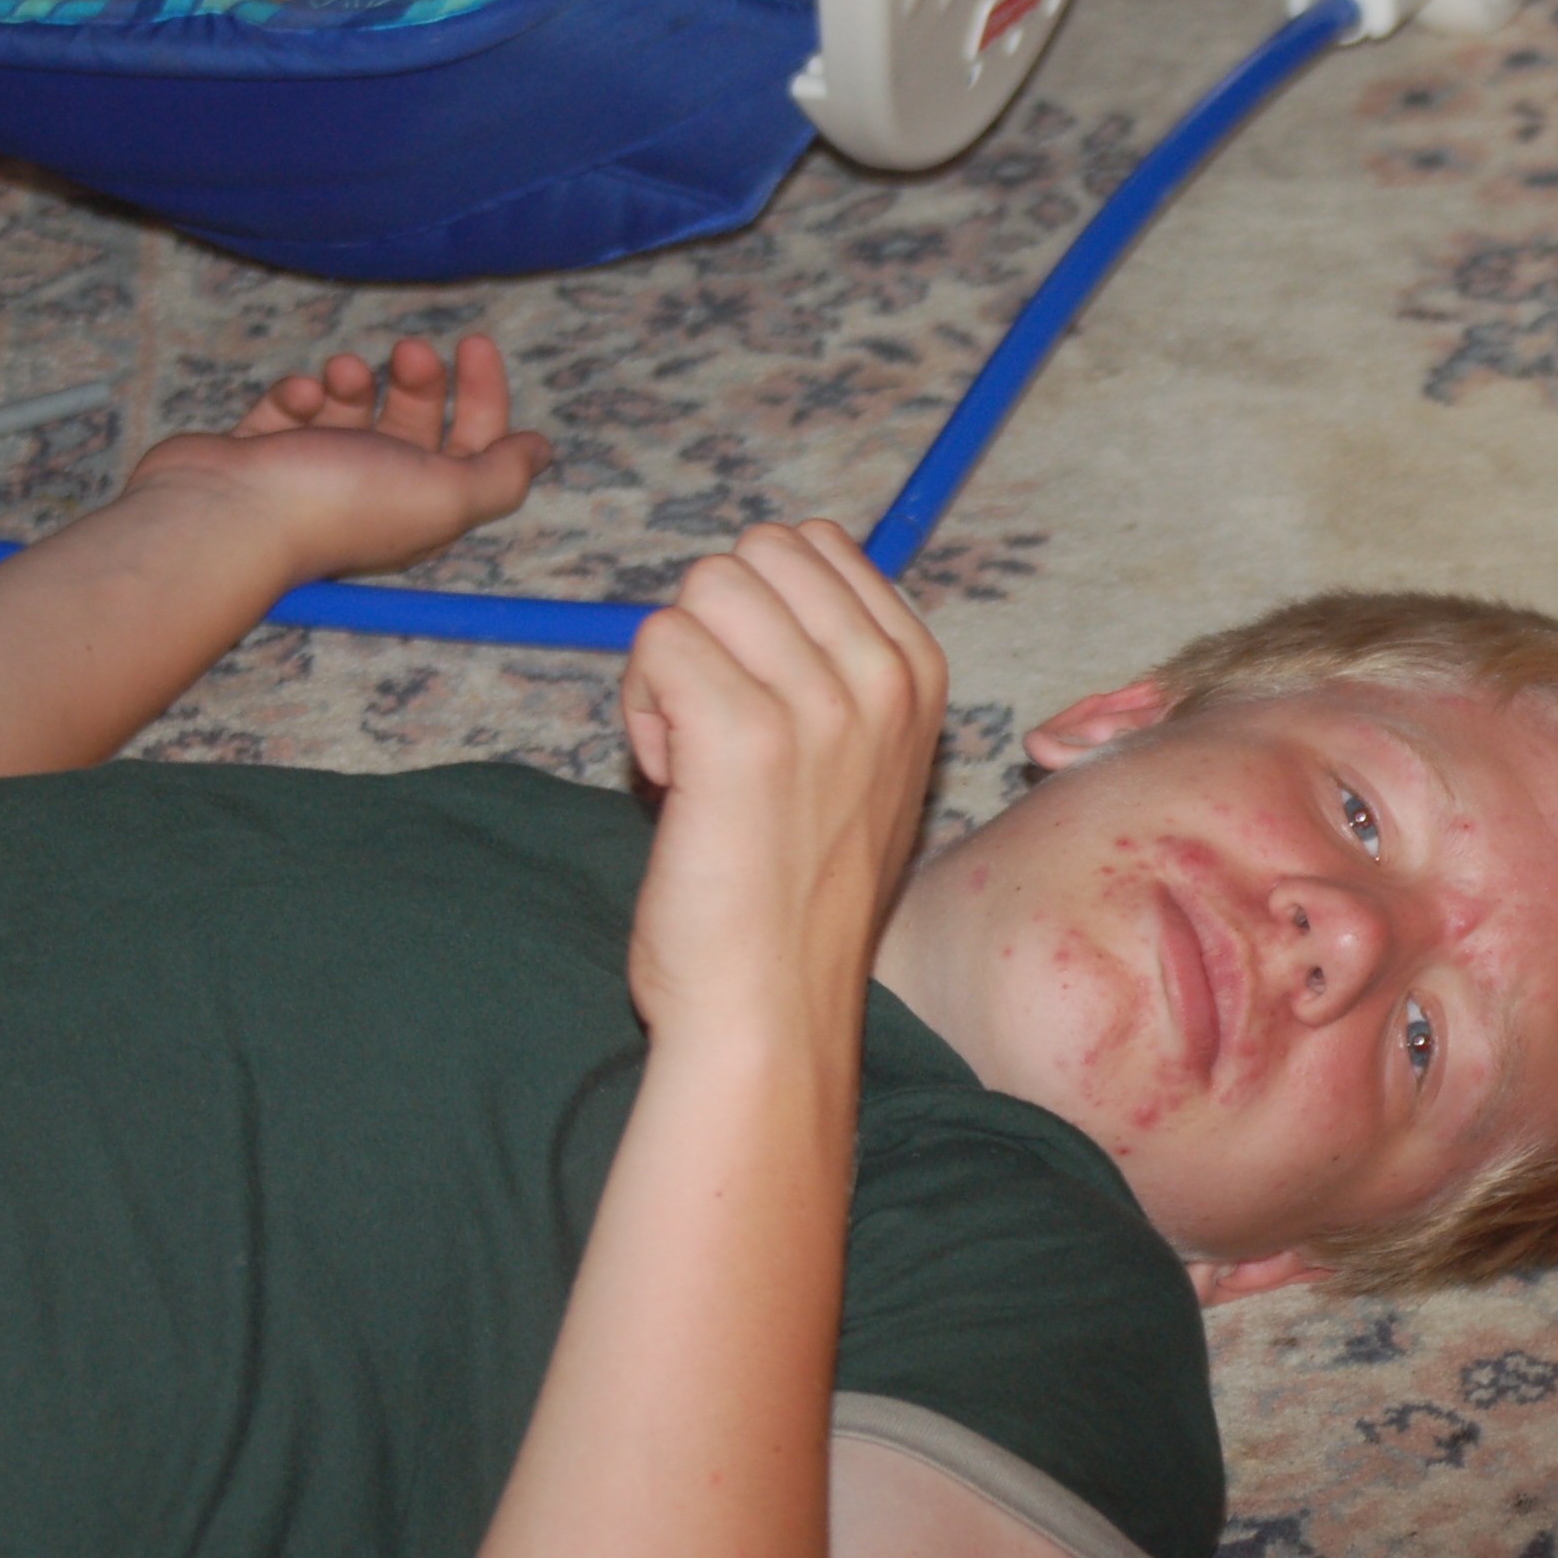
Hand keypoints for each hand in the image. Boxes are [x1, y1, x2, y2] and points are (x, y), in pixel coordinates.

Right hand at [123, 336, 551, 586]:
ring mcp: (310, 477)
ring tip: (343, 374)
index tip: (476, 344)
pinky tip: (297, 399)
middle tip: (411, 352)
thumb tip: (539, 451)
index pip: (471, 450)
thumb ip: (500, 475)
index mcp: (421, 510)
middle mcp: (370, 496)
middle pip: (414, 423)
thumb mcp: (446, 494)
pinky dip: (297, 394)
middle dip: (418, 379)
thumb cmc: (338, 504)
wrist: (223, 515)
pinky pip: (289, 409)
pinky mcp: (258, 456)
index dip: (484, 397)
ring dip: (353, 381)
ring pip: (349, 408)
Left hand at [618, 520, 947, 1034]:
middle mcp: (883, 676)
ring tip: (694, 758)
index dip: (756, 614)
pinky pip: (656, 641)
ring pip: (699, 589)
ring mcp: (821, 701)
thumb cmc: (795, 899)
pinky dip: (639, 709)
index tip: (761, 705)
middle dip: (712, 627)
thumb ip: (832, 673)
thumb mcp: (860, 766)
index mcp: (919, 674)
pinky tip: (671, 780)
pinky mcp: (743, 732)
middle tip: (716, 727)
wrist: (773, 1011)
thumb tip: (754, 590)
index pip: (812, 545)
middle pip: (753, 553)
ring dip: (671, 667)